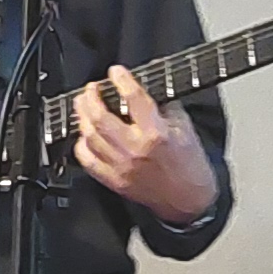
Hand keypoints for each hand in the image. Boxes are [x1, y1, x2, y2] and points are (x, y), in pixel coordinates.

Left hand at [75, 66, 216, 222]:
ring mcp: (122, 167)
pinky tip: (84, 136)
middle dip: (91, 98)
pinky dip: (82, 145)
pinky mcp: (114, 181)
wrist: (188, 201)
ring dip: (83, 118)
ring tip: (84, 106)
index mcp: (157, 133)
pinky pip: (88, 161)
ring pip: (90, 137)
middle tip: (91, 89)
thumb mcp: (185, 128)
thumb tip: (145, 91)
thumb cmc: (190, 165)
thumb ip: (164, 108)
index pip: (133, 98)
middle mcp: (135, 149)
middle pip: (101, 118)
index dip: (121, 80)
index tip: (116, 72)